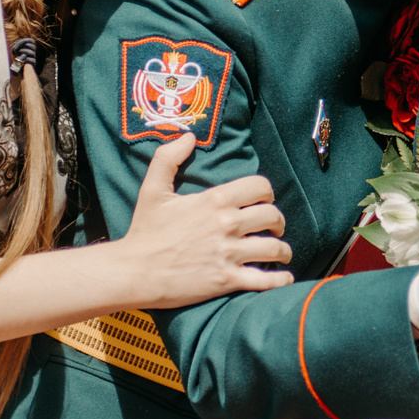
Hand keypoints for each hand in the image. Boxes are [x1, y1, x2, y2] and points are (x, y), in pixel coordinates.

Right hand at [106, 134, 294, 307]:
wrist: (134, 271)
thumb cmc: (144, 231)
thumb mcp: (152, 189)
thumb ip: (168, 158)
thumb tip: (188, 137)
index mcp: (214, 200)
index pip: (260, 187)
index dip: (267, 193)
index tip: (263, 202)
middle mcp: (227, 225)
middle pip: (273, 216)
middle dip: (278, 222)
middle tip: (274, 228)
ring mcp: (228, 254)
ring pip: (274, 248)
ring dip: (282, 250)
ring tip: (281, 253)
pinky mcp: (227, 280)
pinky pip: (265, 280)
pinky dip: (280, 280)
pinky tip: (284, 278)